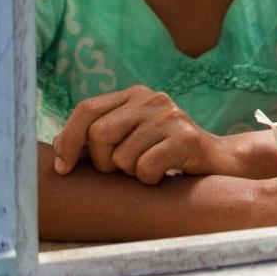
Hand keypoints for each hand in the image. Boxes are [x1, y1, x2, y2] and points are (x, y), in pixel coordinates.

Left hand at [52, 85, 239, 183]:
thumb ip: (102, 137)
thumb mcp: (133, 137)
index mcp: (134, 95)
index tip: (62, 168)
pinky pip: (145, 167)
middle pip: (99, 134)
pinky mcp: (185, 138)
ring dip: (130, 174)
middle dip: (102, 162)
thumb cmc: (167, 153)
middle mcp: (151, 99)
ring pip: (121, 156)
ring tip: (148, 169)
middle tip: (120, 171)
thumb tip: (56, 149)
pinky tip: (163, 176)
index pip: (86, 109)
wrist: (220, 161)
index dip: (67, 139)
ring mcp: (170, 116)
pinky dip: (149, 180)